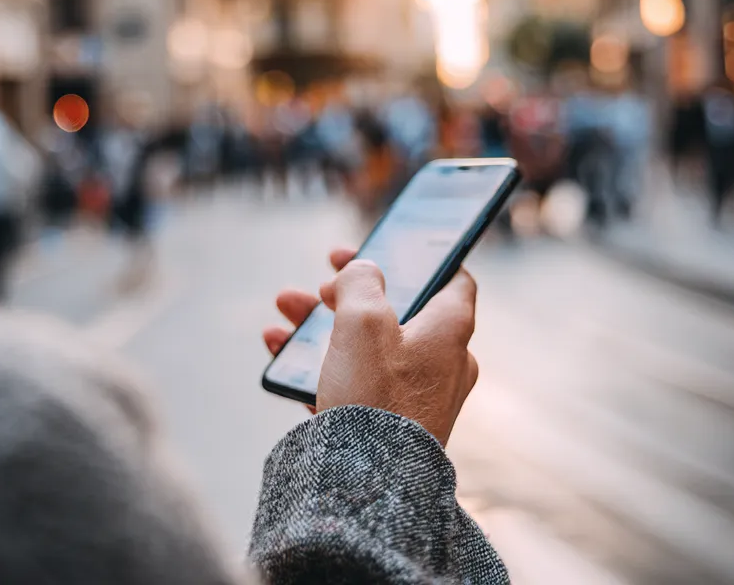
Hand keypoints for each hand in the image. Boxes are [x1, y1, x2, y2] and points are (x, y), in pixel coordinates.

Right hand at [264, 249, 479, 446]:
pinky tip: (280, 356)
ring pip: (369, 348)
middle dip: (347, 296)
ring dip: (323, 328)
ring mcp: (419, 398)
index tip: (381, 249)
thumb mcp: (363, 319)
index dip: (417, 258)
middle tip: (317, 286)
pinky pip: (357, 384)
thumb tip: (362, 272)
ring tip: (280, 320)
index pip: (453, 279)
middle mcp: (443, 363)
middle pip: (396, 313)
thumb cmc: (375, 395)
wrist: (369, 485)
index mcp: (450, 330)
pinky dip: (323, 365)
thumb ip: (361, 281)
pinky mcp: (393, 427)